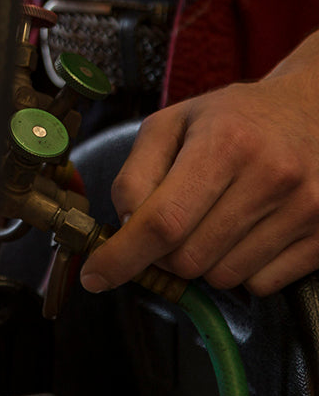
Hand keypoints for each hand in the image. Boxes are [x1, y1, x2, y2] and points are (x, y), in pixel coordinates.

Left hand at [80, 32, 318, 295]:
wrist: (312, 110)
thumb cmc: (233, 118)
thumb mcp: (171, 124)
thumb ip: (135, 173)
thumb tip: (124, 229)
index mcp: (225, 143)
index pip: (163, 221)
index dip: (123, 256)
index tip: (96, 275)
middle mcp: (270, 177)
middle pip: (189, 258)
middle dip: (163, 254)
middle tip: (171, 224)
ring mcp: (305, 209)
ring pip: (222, 277)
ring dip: (202, 261)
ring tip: (214, 218)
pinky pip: (261, 285)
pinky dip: (241, 269)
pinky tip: (246, 231)